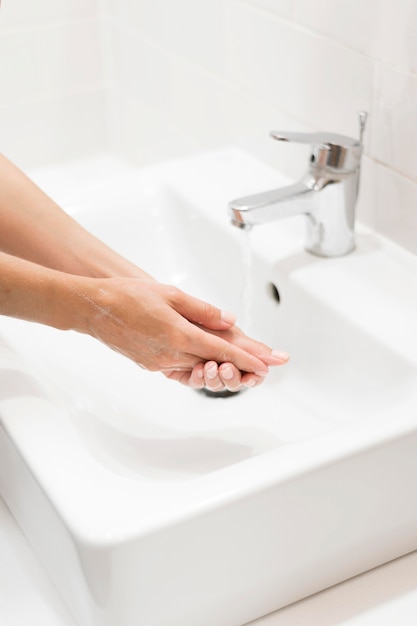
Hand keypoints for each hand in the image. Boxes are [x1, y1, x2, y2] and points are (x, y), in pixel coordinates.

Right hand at [83, 277, 287, 385]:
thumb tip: (228, 319)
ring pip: (198, 367)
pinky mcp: (150, 365)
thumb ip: (202, 309)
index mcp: (179, 335)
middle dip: (241, 366)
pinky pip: (180, 367)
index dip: (248, 358)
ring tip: (240, 365)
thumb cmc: (128, 296)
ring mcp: (159, 363)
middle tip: (264, 367)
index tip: (266, 365)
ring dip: (219, 367)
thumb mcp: (170, 294)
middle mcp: (171, 354)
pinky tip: (206, 361)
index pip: (223, 350)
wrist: (93, 309)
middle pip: (214, 363)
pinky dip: (196, 364)